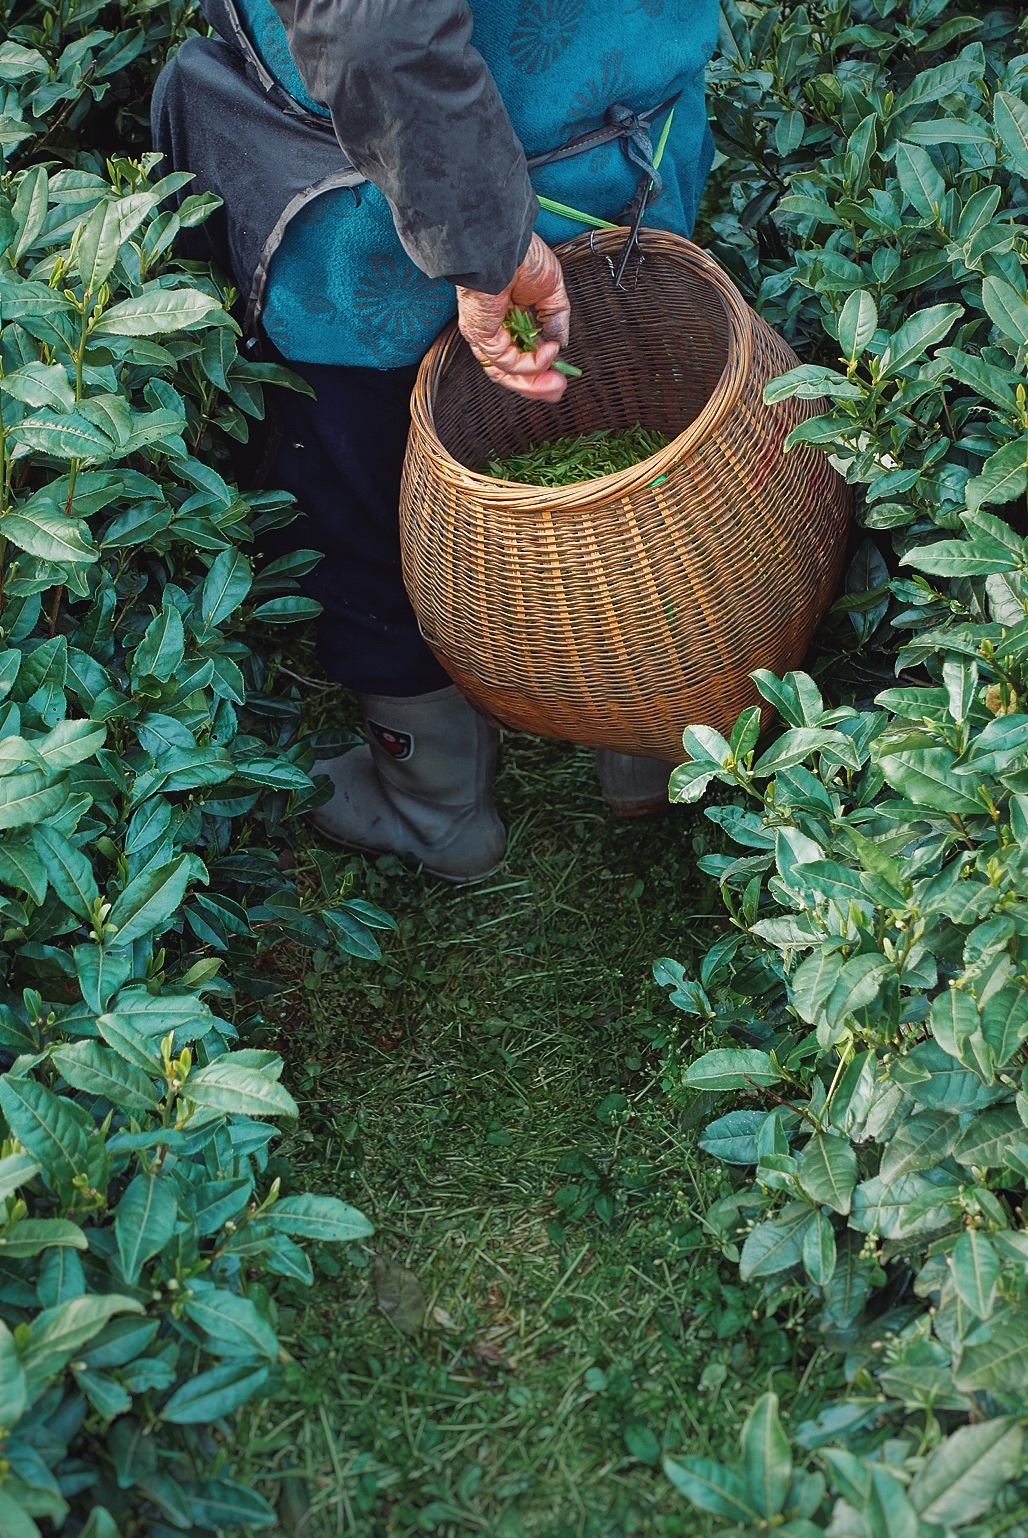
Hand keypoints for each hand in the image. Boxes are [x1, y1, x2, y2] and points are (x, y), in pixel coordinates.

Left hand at [456, 234, 570, 401]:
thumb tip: (560, 344)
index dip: (540, 366)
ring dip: (533, 383)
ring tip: (556, 385)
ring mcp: (486, 332)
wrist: (505, 243)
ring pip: (506, 372)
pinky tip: (548, 352)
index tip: (560, 375)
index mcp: (509, 314)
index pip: (521, 351)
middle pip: (512, 369)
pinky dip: (531, 363)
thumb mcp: (552, 290)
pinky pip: (507, 362)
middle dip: (537, 384)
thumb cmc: (523, 255)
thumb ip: (556, 319)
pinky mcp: (482, 335)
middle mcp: (495, 326)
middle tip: (558, 389)